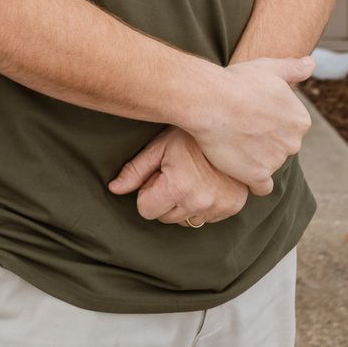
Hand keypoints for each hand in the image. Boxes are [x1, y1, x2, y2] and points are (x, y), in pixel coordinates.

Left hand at [108, 127, 249, 225]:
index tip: (158, 175)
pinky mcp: (232, 207)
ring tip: (191, 177)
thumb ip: (135, 171)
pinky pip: (206, 218)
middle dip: (164, 199)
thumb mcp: (159, 147)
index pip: (146, 210)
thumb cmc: (190, 134)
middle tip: (175, 173)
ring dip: (183, 204)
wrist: (229, 125)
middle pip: (165, 218)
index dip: (147, 192)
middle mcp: (200, 202)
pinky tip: (206, 183)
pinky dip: (202, 205)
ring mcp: (219, 206)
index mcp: (178, 187)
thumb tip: (114, 189)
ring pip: (186, 221)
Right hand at [180, 56, 313, 194]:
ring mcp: (276, 161)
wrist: (211, 101)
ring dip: (255, 159)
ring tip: (233, 143)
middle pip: (281, 147)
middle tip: (242, 129)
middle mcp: (293, 143)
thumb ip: (293, 68)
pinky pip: (262, 187)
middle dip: (266, 141)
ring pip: (269, 164)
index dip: (271, 122)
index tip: (254, 116)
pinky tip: (241, 171)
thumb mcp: (269, 68)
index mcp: (300, 120)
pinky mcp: (257, 176)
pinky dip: (254, 182)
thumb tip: (311, 63)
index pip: (289, 127)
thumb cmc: (238, 81)